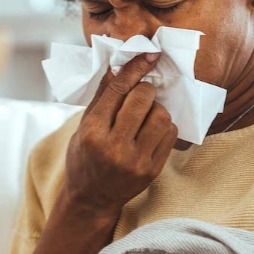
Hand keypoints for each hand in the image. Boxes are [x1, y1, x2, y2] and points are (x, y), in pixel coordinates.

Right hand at [60, 52, 177, 215]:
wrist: (91, 199)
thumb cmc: (84, 158)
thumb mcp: (82, 128)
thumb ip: (101, 99)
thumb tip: (116, 67)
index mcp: (92, 133)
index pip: (117, 92)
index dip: (135, 69)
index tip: (148, 54)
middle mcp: (113, 147)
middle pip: (142, 100)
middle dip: (145, 90)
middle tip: (142, 93)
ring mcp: (135, 161)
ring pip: (161, 116)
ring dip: (156, 108)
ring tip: (147, 114)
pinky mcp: (151, 170)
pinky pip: (170, 135)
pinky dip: (164, 126)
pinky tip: (152, 130)